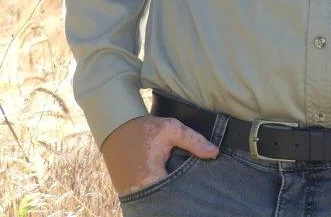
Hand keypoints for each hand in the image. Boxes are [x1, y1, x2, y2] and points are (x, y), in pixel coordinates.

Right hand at [99, 114, 218, 195]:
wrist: (115, 130)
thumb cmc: (144, 130)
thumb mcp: (170, 129)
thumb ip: (193, 141)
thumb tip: (215, 153)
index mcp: (151, 179)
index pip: (179, 195)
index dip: (192, 192)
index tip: (203, 185)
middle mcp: (143, 194)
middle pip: (171, 202)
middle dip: (184, 194)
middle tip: (197, 185)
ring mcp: (137, 197)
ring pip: (163, 201)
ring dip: (174, 194)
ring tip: (186, 184)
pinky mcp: (134, 196)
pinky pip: (155, 198)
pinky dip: (164, 192)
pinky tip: (174, 183)